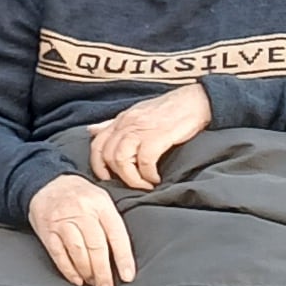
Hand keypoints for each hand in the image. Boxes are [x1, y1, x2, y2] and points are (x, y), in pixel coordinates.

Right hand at [26, 173, 137, 285]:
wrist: (46, 182)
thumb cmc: (80, 196)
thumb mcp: (101, 199)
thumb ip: (111, 223)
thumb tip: (122, 257)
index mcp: (101, 203)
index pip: (116, 233)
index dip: (123, 257)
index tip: (127, 276)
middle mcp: (82, 211)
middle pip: (96, 246)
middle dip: (103, 272)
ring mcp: (63, 221)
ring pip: (78, 251)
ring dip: (87, 272)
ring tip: (94, 284)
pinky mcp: (48, 231)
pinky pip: (59, 254)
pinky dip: (68, 270)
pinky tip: (77, 280)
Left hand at [86, 81, 212, 190]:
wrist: (194, 101)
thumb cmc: (167, 109)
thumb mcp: (135, 113)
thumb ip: (112, 124)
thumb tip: (91, 130)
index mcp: (120, 120)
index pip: (97, 144)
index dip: (98, 166)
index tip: (108, 179)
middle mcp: (127, 124)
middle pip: (108, 155)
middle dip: (118, 176)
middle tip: (132, 184)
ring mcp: (141, 129)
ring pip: (121, 159)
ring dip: (132, 178)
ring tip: (144, 184)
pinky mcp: (158, 135)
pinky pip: (144, 161)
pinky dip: (148, 174)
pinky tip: (156, 178)